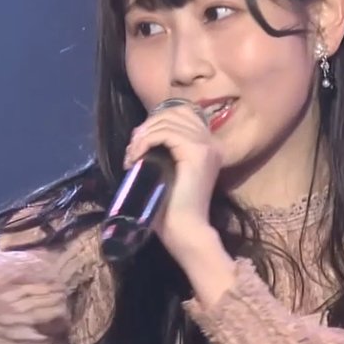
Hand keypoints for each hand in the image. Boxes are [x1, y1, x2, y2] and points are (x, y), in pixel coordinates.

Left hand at [123, 103, 221, 256]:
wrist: (185, 231)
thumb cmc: (172, 208)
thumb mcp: (167, 170)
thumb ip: (163, 150)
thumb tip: (140, 134)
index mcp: (208, 145)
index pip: (183, 112)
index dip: (157, 120)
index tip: (139, 142)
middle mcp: (211, 142)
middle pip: (174, 113)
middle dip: (147, 127)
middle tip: (131, 150)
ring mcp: (206, 146)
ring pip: (167, 121)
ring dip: (143, 135)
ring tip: (131, 156)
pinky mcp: (197, 153)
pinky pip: (166, 133)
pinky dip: (146, 141)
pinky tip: (136, 157)